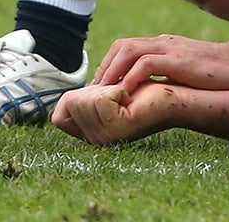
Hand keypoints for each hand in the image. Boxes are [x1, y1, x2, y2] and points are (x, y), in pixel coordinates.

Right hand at [53, 82, 181, 146]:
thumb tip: (66, 97)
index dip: (76, 98)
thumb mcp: (104, 93)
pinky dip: (116, 88)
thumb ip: (85, 99)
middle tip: (118, 95)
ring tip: (125, 97)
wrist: (170, 95)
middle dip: (94, 88)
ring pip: (85, 98)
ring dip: (107, 87)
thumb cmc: (140, 90)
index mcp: (89, 134)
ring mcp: (107, 138)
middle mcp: (95, 141)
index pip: (58, 117)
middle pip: (71, 103)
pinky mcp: (120, 128)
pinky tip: (130, 98)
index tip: (102, 95)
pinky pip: (102, 97)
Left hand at [95, 33, 228, 96]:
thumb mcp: (186, 70)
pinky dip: (132, 76)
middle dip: (105, 67)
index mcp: (164, 44)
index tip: (101, 86)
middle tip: (95, 92)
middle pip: (122, 46)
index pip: (126, 46)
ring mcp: (171, 48)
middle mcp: (164, 42)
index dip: (110, 64)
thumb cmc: (218, 73)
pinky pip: (147, 62)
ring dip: (113, 71)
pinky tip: (127, 91)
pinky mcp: (179, 59)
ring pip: (129, 50)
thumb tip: (148, 90)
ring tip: (104, 93)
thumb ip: (167, 73)